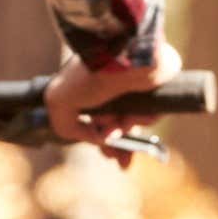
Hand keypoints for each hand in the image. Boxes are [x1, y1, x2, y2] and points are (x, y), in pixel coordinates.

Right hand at [46, 55, 169, 156]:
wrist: (122, 58)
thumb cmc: (89, 76)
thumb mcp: (60, 102)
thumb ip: (66, 126)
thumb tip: (94, 138)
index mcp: (90, 91)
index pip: (98, 122)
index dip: (103, 142)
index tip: (109, 156)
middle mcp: (113, 90)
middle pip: (120, 128)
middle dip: (119, 146)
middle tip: (121, 160)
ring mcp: (135, 88)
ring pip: (136, 122)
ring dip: (128, 130)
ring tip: (123, 124)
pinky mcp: (157, 86)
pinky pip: (154, 112)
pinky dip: (146, 118)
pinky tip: (138, 114)